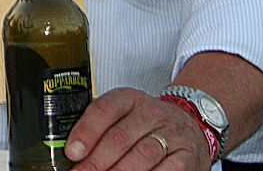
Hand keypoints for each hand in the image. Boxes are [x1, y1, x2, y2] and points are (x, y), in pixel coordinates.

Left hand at [66, 87, 210, 170]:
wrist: (190, 126)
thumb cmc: (146, 124)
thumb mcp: (124, 116)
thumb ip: (100, 129)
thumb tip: (74, 152)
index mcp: (129, 99)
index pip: (105, 109)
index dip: (86, 132)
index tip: (72, 152)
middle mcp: (151, 113)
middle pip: (120, 137)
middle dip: (97, 160)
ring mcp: (172, 134)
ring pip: (142, 154)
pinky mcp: (188, 155)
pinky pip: (167, 170)